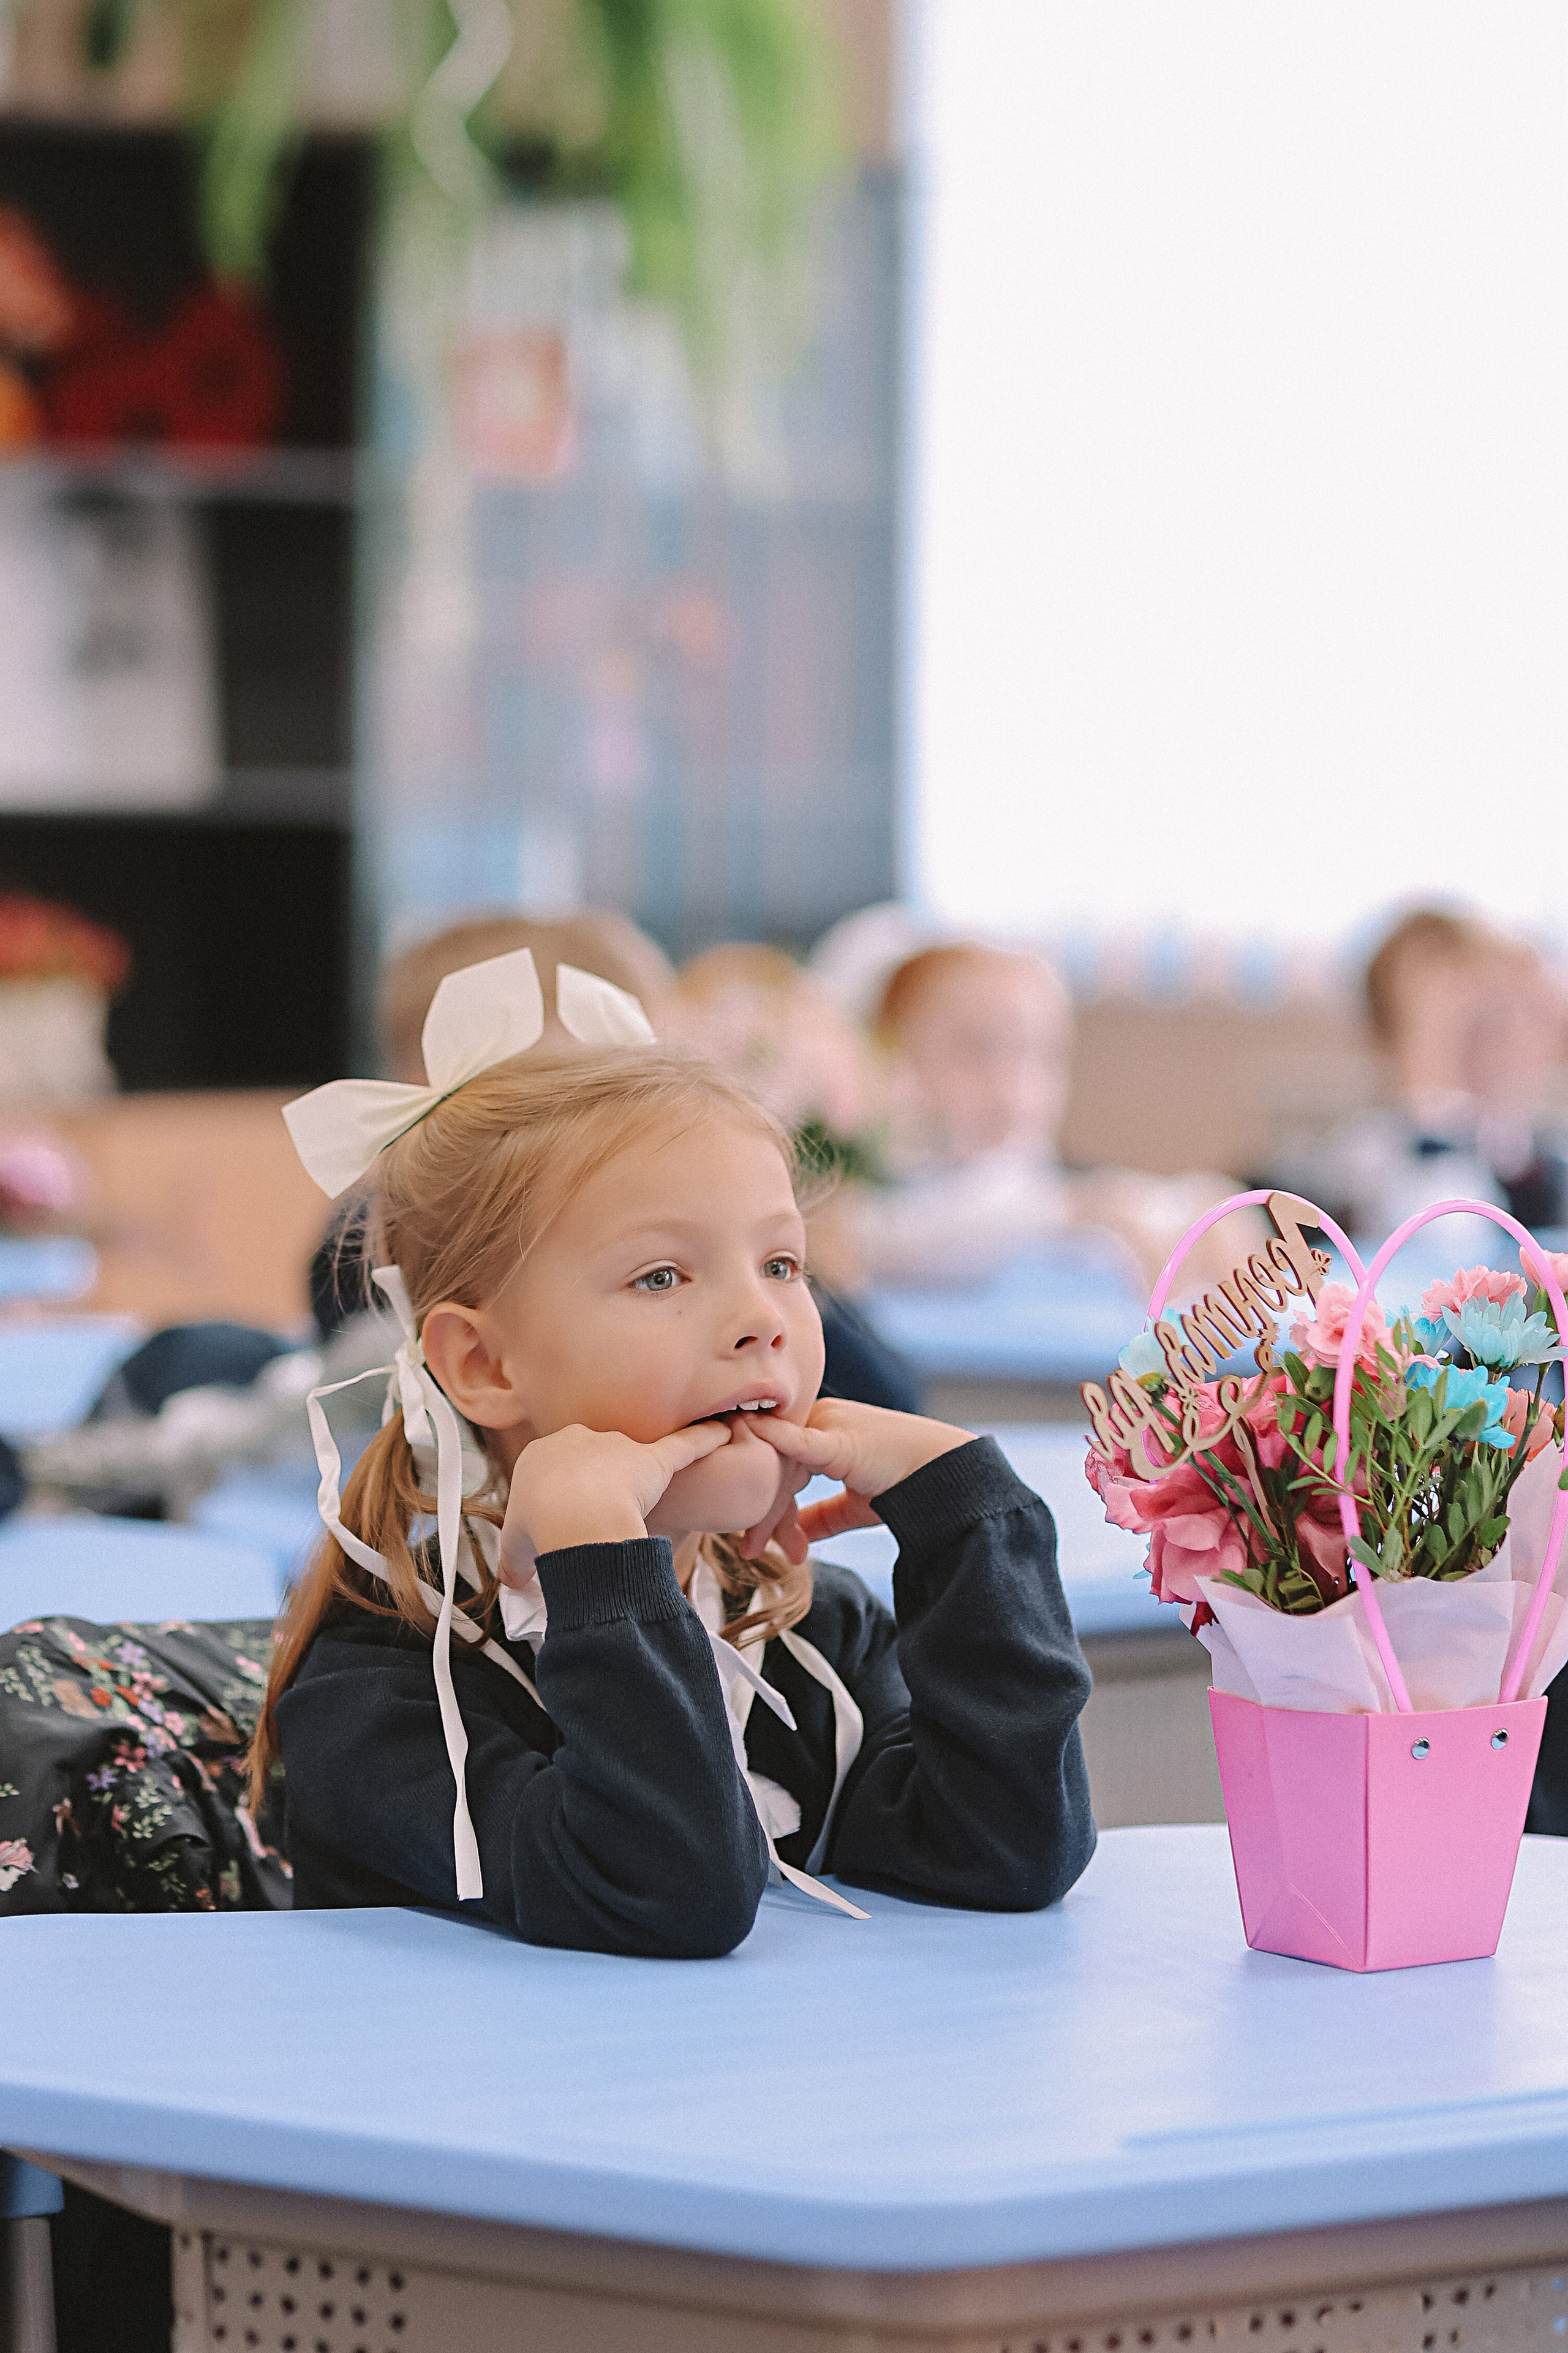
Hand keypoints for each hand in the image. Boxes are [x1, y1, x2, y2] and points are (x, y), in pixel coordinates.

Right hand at [502, 1420, 731, 1578]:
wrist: (574, 1520)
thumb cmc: (540, 1533)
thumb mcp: (515, 1553)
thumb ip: (516, 1564)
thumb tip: (515, 1581)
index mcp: (540, 1455)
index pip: (555, 1471)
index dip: (560, 1500)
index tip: (563, 1523)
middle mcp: (577, 1440)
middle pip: (591, 1460)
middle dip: (596, 1485)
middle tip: (597, 1517)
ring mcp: (617, 1446)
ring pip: (632, 1456)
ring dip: (639, 1477)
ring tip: (642, 1498)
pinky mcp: (652, 1459)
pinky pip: (684, 1445)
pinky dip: (704, 1439)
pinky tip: (723, 1431)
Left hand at [744, 1398, 974, 1553]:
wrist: (943, 1479)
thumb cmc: (905, 1486)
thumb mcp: (854, 1505)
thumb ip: (821, 1517)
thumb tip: (795, 1534)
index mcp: (823, 1429)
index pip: (781, 1464)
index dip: (771, 1505)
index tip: (759, 1544)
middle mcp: (820, 1419)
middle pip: (775, 1464)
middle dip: (763, 1511)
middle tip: (750, 1550)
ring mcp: (827, 1424)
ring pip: (780, 1464)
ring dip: (769, 1510)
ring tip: (759, 1548)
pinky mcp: (836, 1437)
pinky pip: (796, 1442)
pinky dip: (772, 1441)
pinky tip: (750, 1441)